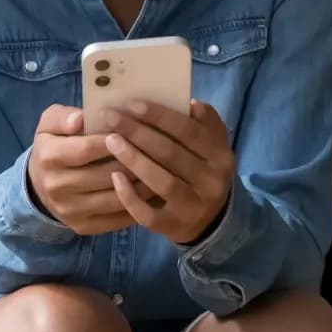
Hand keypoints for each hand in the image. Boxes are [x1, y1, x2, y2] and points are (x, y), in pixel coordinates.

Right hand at [27, 104, 160, 234]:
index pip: (86, 149)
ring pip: (116, 198)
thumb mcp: (50, 123)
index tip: (135, 128)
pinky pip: (117, 218)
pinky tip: (155, 190)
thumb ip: (63, 116)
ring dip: (143, 184)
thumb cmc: (55, 144)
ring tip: (163, 169)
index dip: (113, 139)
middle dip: (135, 161)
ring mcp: (71, 211)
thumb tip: (80, 119)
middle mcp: (57, 187)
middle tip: (160, 149)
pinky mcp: (84, 227)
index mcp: (49, 157)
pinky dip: (139, 205)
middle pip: (105, 175)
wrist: (41, 184)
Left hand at [103, 99, 235, 245]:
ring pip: (161, 181)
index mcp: (221, 156)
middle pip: (171, 153)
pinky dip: (130, 196)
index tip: (131, 103)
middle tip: (111, 117)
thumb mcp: (214, 144)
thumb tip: (192, 104)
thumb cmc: (203, 170)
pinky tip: (115, 178)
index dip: (159, 116)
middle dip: (138, 132)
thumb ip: (206, 122)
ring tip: (110, 141)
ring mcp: (193, 207)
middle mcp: (211, 182)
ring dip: (134, 159)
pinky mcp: (175, 227)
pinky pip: (149, 214)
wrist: (212, 220)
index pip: (188, 130)